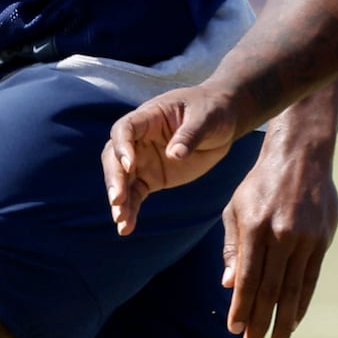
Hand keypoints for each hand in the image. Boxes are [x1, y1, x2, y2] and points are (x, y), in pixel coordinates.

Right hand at [103, 86, 246, 235]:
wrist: (222, 121)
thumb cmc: (213, 110)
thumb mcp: (206, 118)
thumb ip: (190, 135)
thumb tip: (174, 155)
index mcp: (149, 117)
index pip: (125, 129)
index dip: (122, 146)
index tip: (130, 165)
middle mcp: (139, 138)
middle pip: (114, 157)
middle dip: (115, 178)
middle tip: (117, 199)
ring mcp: (143, 159)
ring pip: (123, 180)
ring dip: (119, 200)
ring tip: (121, 221)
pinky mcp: (151, 177)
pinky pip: (135, 195)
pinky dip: (130, 210)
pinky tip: (126, 227)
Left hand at [220, 134, 337, 337]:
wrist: (300, 156)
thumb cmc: (260, 184)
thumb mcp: (236, 208)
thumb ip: (233, 247)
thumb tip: (230, 285)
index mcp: (255, 227)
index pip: (248, 278)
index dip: (241, 307)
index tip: (236, 331)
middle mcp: (281, 234)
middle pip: (270, 289)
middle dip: (260, 321)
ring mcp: (305, 238)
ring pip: (293, 288)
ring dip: (284, 320)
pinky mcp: (322, 239)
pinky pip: (311, 278)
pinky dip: (302, 301)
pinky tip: (294, 319)